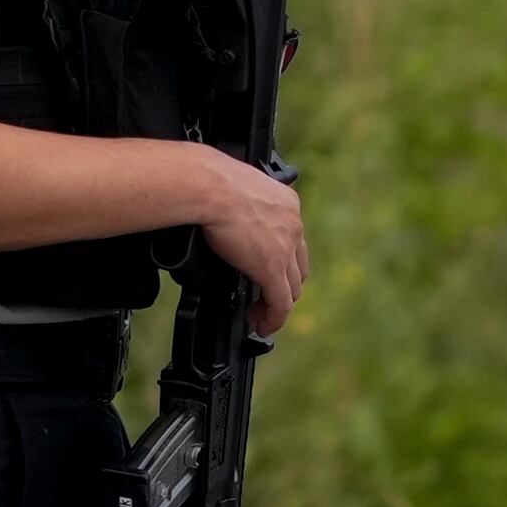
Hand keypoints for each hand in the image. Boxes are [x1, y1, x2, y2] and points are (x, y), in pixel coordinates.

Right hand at [193, 147, 308, 332]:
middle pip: (297, 265)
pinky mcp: (272, 269)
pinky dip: (273, 318)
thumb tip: (220, 217)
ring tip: (260, 314)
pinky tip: (262, 325)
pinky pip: (280, 303)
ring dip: (277, 304)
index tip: (264, 270)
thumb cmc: (208, 182)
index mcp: (286, 203)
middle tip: (264, 296)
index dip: (282, 259)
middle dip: (283, 284)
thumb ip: (238, 207)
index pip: (293, 238)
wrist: (208, 186)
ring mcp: (286, 248)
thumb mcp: (233, 191)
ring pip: (292, 287)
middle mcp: (293, 225)